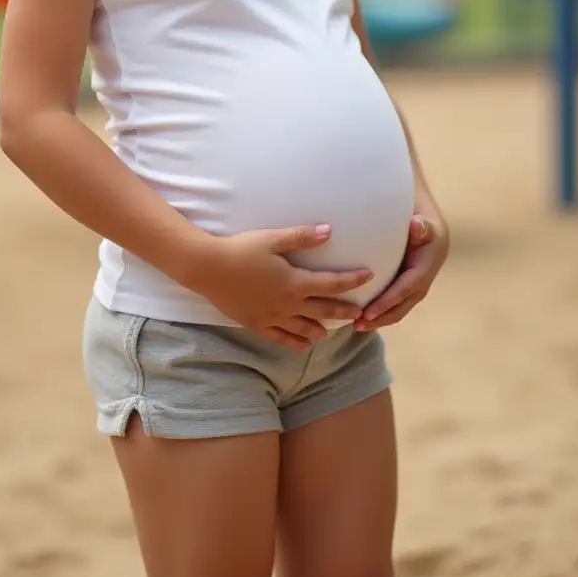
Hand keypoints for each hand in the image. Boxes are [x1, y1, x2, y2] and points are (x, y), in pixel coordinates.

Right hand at [197, 225, 374, 349]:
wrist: (208, 268)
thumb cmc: (241, 249)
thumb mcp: (272, 238)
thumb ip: (302, 237)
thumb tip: (329, 231)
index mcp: (294, 282)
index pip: (332, 283)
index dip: (352, 280)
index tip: (369, 276)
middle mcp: (287, 304)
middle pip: (323, 310)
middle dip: (344, 311)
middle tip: (360, 314)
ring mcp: (272, 317)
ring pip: (303, 328)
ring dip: (321, 329)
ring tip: (332, 331)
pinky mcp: (256, 324)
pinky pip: (281, 338)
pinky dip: (295, 342)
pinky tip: (304, 345)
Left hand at [353, 202, 449, 331]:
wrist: (423, 209)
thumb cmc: (416, 208)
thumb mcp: (421, 213)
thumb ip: (421, 223)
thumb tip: (417, 226)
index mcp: (429, 260)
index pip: (408, 286)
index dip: (390, 300)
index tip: (369, 312)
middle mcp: (427, 273)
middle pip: (406, 302)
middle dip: (384, 316)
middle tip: (359, 324)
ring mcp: (420, 279)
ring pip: (402, 305)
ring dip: (382, 317)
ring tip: (357, 325)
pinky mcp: (411, 280)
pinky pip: (398, 299)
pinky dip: (383, 309)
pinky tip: (363, 314)